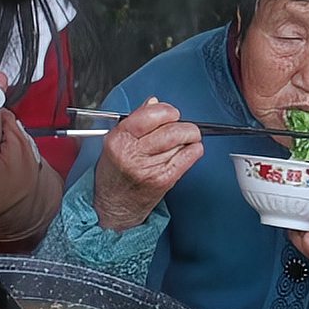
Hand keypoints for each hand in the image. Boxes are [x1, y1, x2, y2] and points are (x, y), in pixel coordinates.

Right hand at [92, 98, 202, 230]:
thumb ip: (136, 120)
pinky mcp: (162, 180)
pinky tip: (190, 150)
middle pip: (171, 130)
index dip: (167, 111)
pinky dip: (194, 151)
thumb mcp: (116, 142)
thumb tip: (154, 103)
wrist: (114, 206)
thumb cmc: (114, 173)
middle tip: (184, 128)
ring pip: (181, 142)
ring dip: (188, 139)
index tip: (172, 113)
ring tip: (182, 142)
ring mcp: (148, 168)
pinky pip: (187, 158)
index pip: (150, 115)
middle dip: (183, 126)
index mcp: (119, 139)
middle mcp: (132, 153)